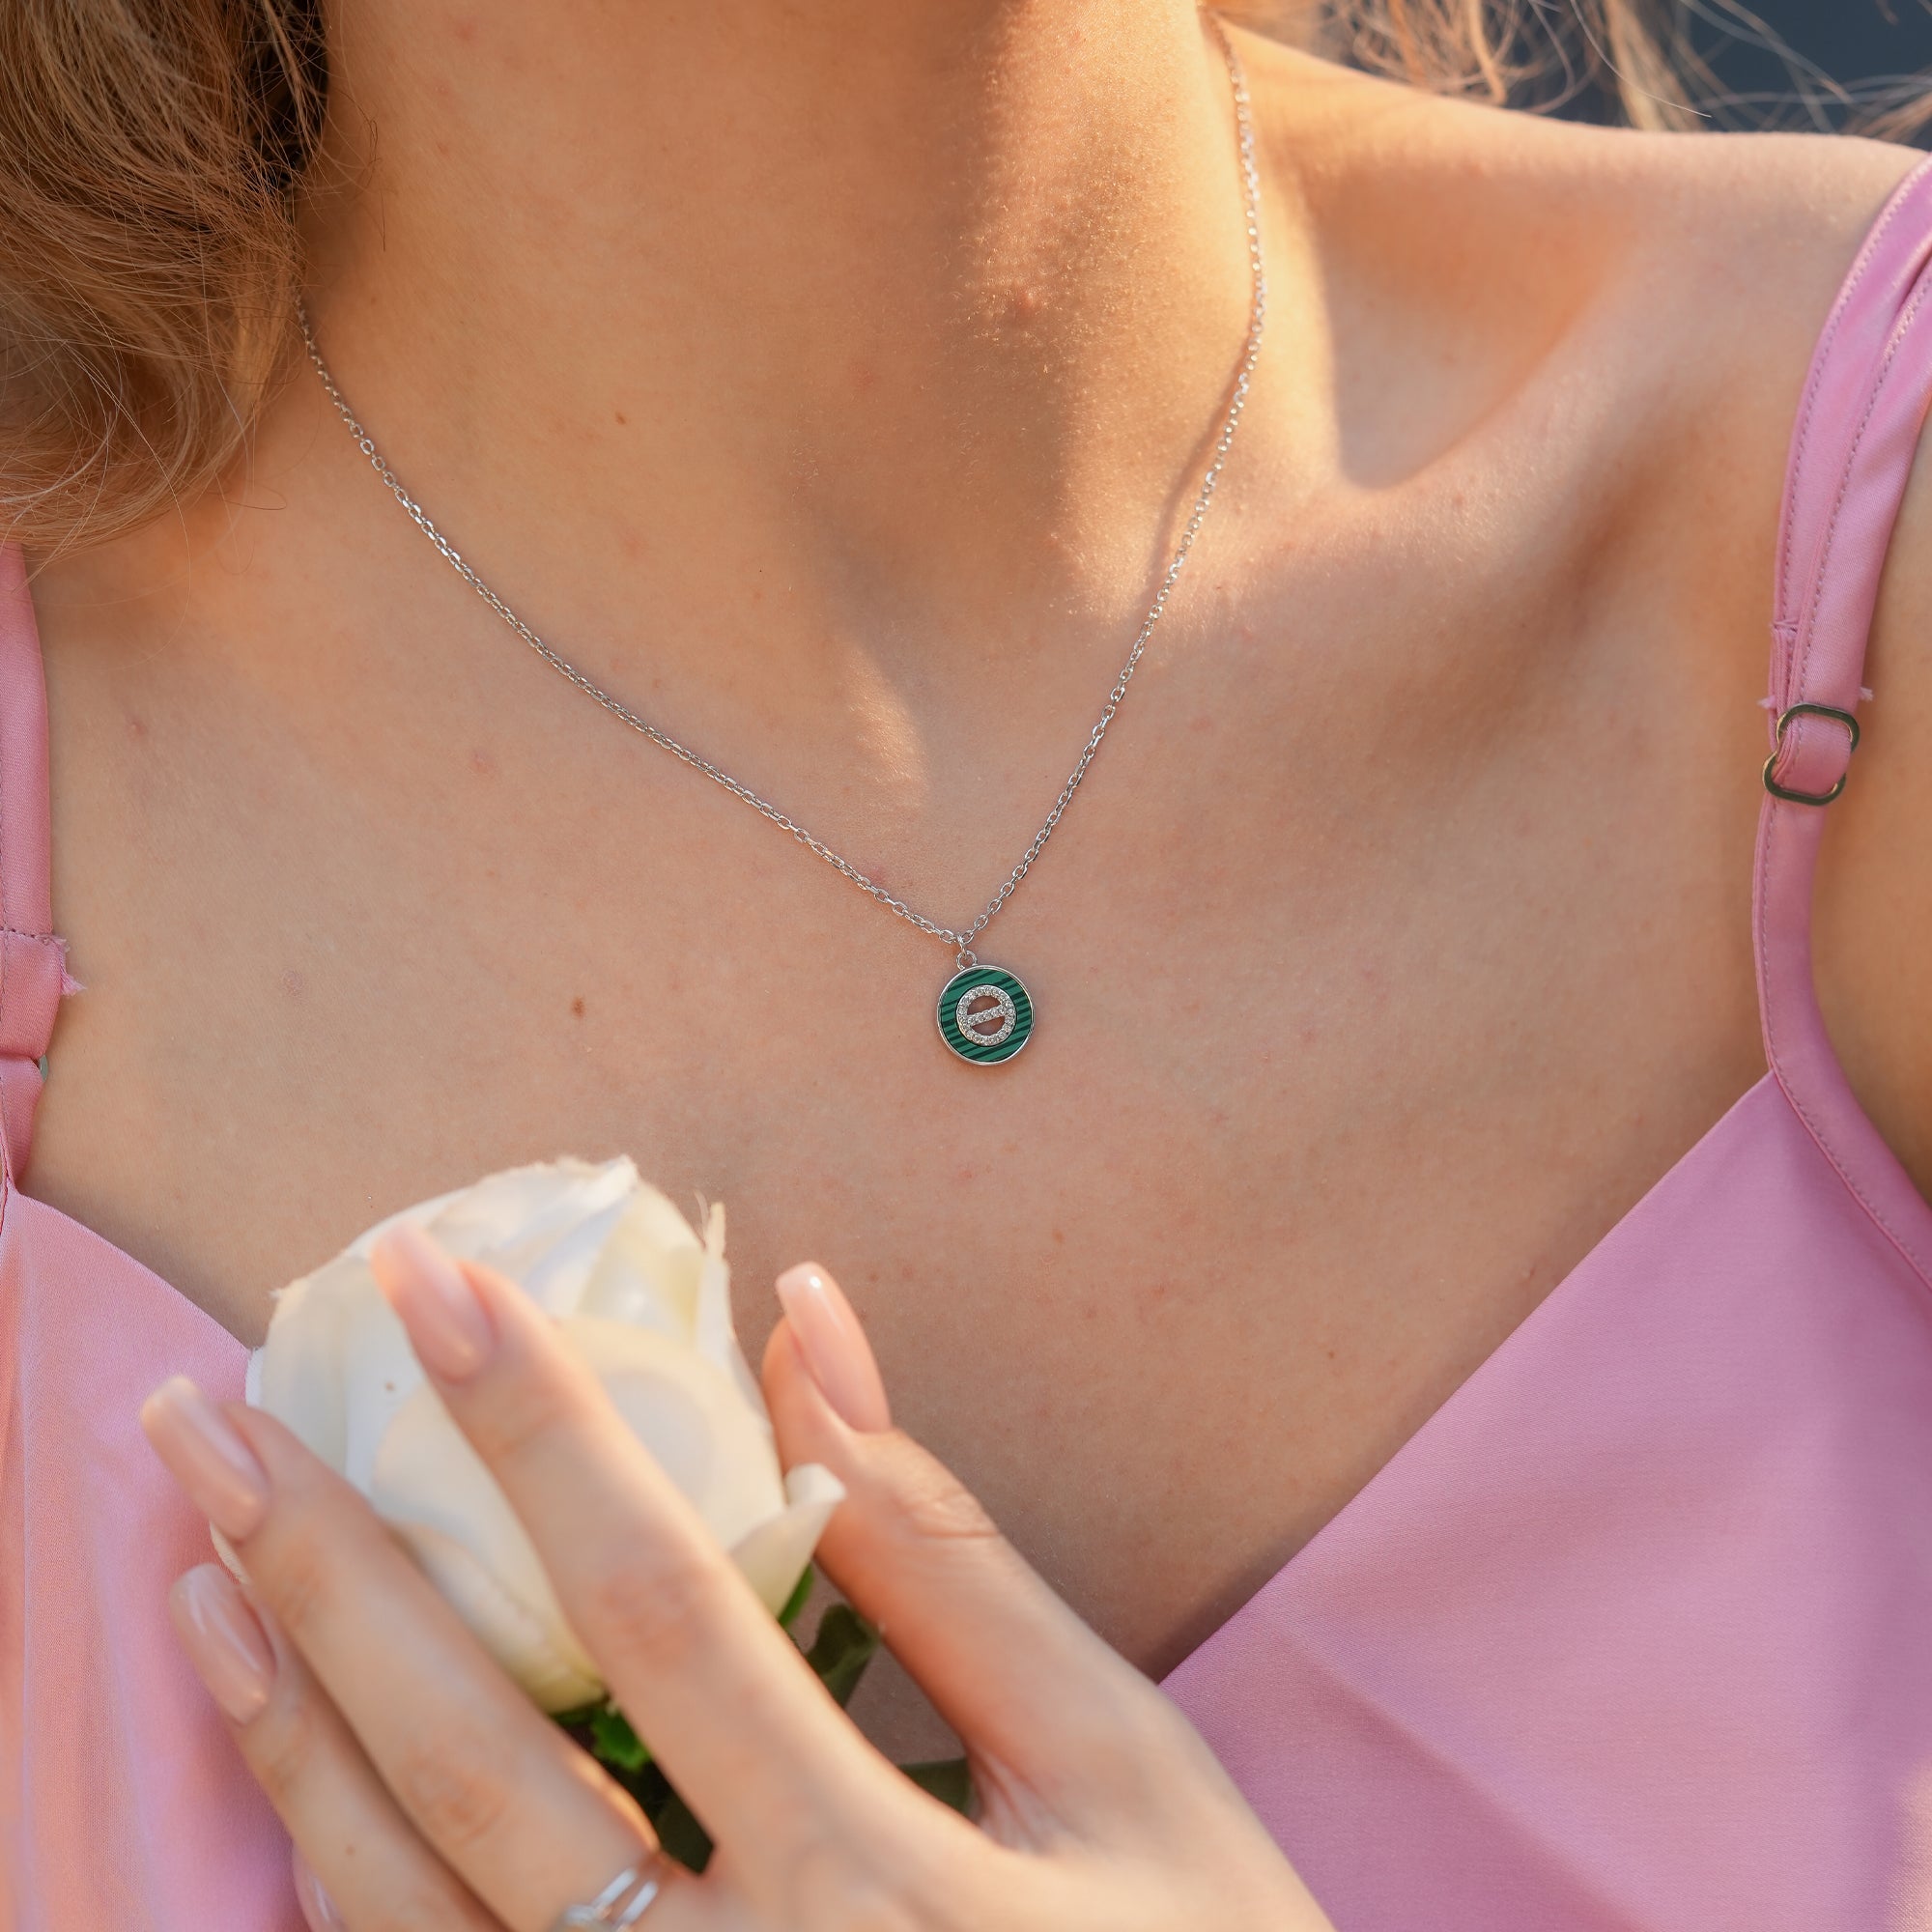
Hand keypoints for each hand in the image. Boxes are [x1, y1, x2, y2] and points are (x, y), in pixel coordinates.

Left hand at [142, 1235, 1330, 1930]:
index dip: (539, 1427)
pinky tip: (295, 1773)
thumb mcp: (1116, 1764)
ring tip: (205, 1572)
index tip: (437, 1283)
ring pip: (408, 1917)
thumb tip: (810, 1334)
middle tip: (209, 1418)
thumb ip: (947, 1558)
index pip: (661, 1602)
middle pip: (479, 1763)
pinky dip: (337, 1884)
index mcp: (877, 1890)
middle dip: (333, 1569)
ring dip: (290, 1732)